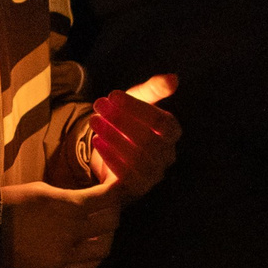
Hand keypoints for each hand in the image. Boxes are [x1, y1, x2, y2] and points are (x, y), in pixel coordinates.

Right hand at [0, 179, 120, 267]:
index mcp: (68, 206)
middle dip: (113, 209)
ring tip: (99, 229)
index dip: (117, 186)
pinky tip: (89, 250)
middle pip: (111, 222)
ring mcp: (65, 255)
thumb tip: (88, 200)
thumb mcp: (42, 189)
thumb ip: (69, 197)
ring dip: (106, 236)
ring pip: (103, 248)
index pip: (108, 196)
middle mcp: (72, 231)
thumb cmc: (9, 202)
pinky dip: (93, 258)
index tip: (115, 181)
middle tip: (107, 204)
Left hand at [89, 75, 181, 199]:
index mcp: (171, 134)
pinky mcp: (135, 189)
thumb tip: (173, 78)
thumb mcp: (136, 103)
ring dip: (114, 138)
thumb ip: (153, 89)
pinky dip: (111, 158)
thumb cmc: (127, 122)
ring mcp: (153, 175)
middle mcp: (167, 156)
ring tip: (94, 121)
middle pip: (149, 140)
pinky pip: (127, 177)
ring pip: (138, 159)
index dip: (137, 108)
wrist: (110, 150)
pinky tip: (97, 141)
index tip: (113, 94)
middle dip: (121, 120)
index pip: (162, 121)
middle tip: (98, 105)